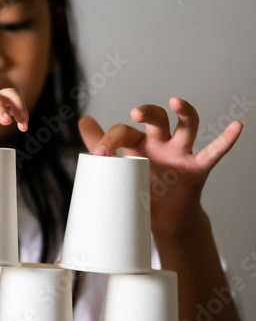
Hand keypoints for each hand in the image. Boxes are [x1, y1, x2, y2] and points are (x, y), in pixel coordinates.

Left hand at [77, 97, 242, 236]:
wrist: (161, 219)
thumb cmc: (140, 187)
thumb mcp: (117, 168)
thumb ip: (100, 144)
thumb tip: (83, 120)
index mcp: (139, 143)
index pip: (124, 131)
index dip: (110, 139)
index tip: (98, 153)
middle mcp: (160, 142)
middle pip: (157, 118)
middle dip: (147, 112)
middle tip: (135, 113)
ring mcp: (180, 153)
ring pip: (186, 126)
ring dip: (184, 112)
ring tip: (176, 101)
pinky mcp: (197, 168)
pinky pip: (214, 152)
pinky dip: (226, 140)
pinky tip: (236, 126)